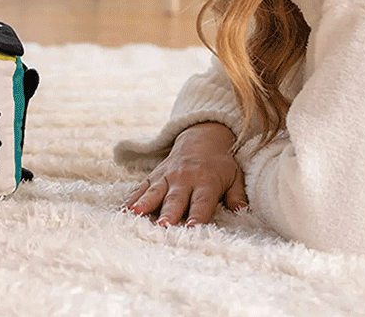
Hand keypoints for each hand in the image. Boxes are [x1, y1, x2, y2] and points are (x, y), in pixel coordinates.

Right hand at [122, 122, 246, 226]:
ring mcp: (167, 176)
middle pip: (175, 199)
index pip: (202, 203)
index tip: (191, 228)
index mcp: (206, 182)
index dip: (197, 216)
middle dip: (169, 213)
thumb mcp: (235, 176)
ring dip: (145, 203)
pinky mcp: (155, 175)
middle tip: (163, 226)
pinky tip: (125, 208)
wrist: (201, 137)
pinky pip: (143, 186)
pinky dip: (134, 197)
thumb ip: (237, 195)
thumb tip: (239, 209)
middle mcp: (185, 179)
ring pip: (155, 192)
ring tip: (136, 214)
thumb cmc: (221, 164)